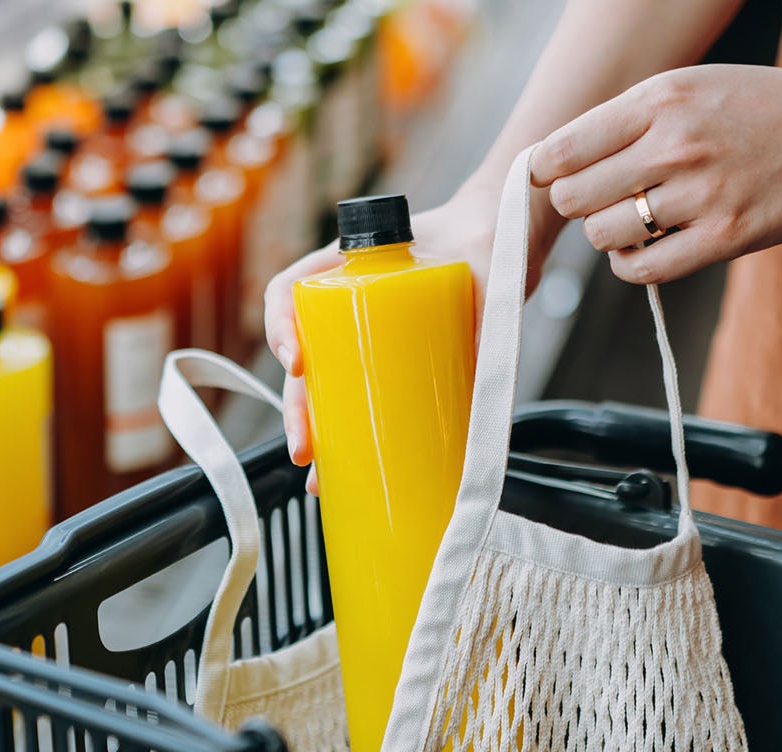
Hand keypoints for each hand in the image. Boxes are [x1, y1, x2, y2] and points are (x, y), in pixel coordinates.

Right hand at [264, 192, 550, 493]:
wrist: (500, 248)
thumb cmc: (477, 244)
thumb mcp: (469, 263)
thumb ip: (481, 309)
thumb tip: (489, 385)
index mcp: (346, 273)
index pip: (288, 294)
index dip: (281, 328)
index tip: (298, 363)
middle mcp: (345, 309)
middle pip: (304, 359)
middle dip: (297, 408)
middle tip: (304, 445)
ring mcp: (364, 340)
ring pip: (322, 388)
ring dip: (315, 433)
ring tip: (316, 475)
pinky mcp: (388, 367)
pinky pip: (355, 403)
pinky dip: (346, 440)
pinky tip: (342, 474)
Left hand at [531, 64, 781, 283]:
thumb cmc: (755, 109)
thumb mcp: (688, 88)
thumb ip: (625, 120)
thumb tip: (553, 162)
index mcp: (660, 100)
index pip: (564, 148)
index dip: (544, 171)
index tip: (547, 179)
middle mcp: (676, 144)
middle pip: (574, 197)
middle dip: (576, 205)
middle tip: (599, 201)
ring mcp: (701, 193)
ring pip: (603, 235)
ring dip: (606, 236)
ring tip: (629, 223)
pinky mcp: (724, 236)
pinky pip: (643, 269)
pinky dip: (628, 266)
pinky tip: (639, 251)